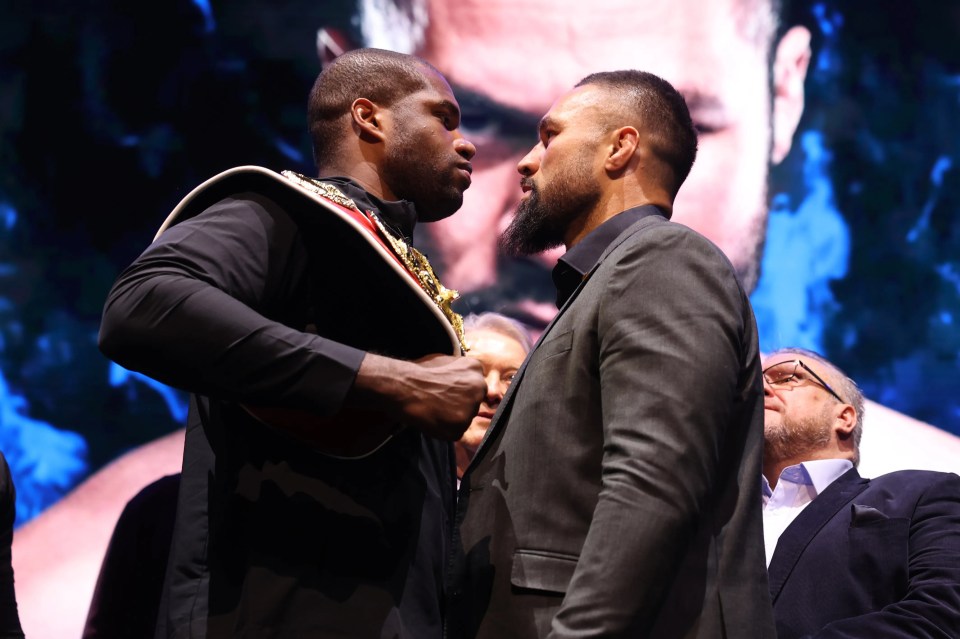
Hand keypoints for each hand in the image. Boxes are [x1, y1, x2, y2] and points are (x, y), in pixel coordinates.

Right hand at [349, 352, 485, 440]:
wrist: (406, 388)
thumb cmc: (420, 372)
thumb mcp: (445, 359)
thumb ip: (460, 369)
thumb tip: (462, 377)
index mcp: (475, 369)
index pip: (476, 386)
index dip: (462, 392)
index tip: (449, 393)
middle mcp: (478, 389)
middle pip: (474, 403)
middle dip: (460, 405)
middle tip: (441, 403)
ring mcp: (470, 411)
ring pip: (465, 418)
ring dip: (453, 418)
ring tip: (435, 411)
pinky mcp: (460, 429)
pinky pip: (455, 432)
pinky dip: (444, 430)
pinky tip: (433, 420)